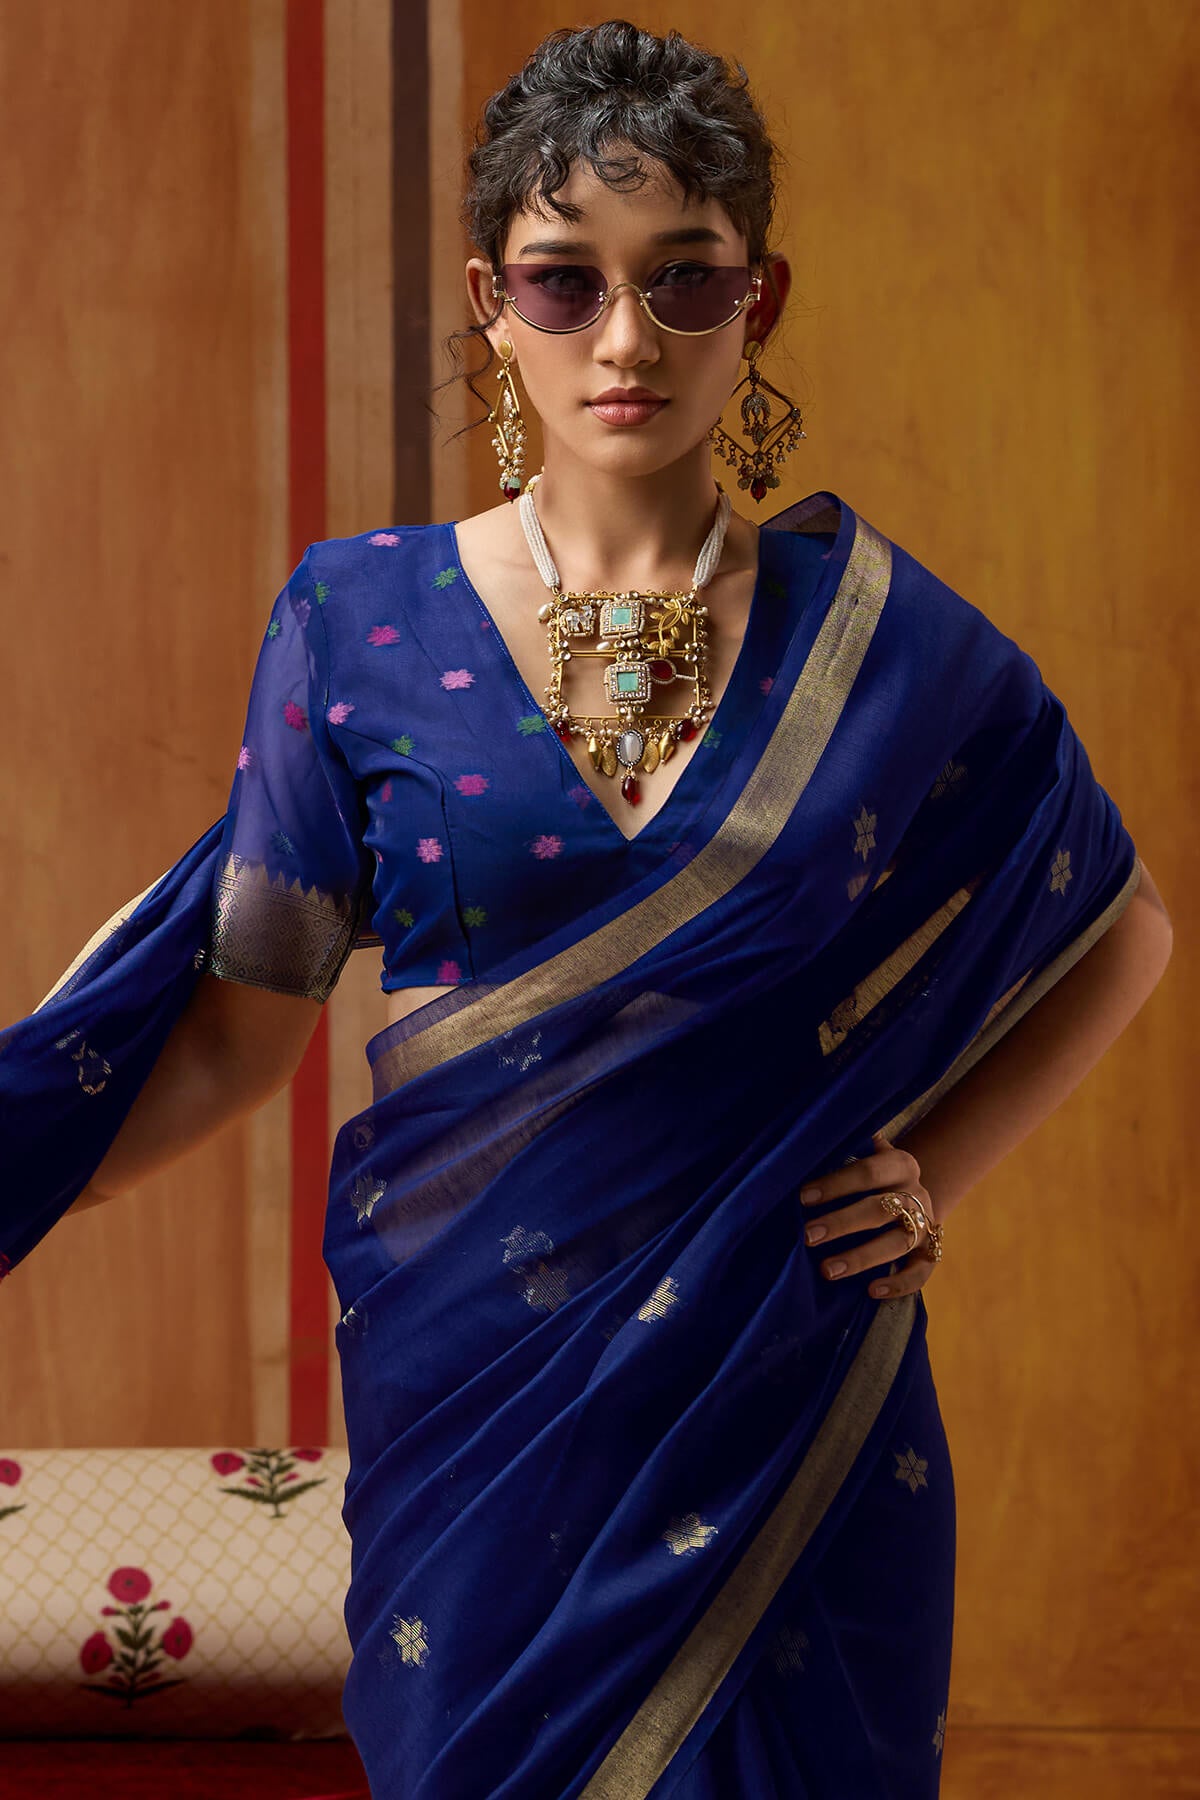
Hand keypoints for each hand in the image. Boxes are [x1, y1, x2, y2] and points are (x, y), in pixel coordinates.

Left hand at [799, 1130, 938, 1300]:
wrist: (913, 1192)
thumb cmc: (874, 1174)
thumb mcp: (867, 1154)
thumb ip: (847, 1149)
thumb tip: (809, 1146)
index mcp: (901, 1164)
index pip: (869, 1172)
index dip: (836, 1184)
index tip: (804, 1198)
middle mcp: (917, 1193)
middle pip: (880, 1209)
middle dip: (841, 1223)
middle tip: (808, 1236)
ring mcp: (926, 1225)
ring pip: (897, 1243)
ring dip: (861, 1257)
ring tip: (827, 1270)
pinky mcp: (930, 1253)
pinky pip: (920, 1273)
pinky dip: (898, 1284)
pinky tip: (870, 1291)